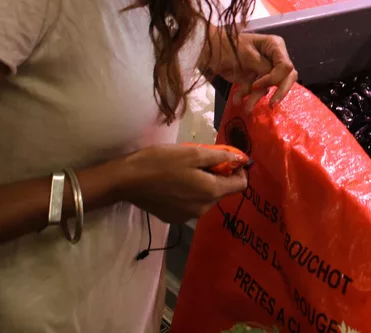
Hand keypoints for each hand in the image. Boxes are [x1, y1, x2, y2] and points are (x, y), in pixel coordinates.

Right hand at [115, 143, 247, 223]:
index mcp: (210, 192)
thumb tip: (242, 159)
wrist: (127, 180)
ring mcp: (188, 217)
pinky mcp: (174, 218)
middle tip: (200, 160)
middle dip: (218, 175)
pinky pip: (192, 204)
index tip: (226, 158)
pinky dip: (190, 193)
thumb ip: (221, 156)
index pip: (240, 185)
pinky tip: (174, 182)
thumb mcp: (193, 153)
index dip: (238, 170)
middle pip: (222, 191)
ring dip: (203, 183)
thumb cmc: (161, 162)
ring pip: (207, 198)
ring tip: (185, 169)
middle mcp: (203, 209)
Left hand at [204, 30, 296, 112]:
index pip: (286, 66)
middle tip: (272, 105)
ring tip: (246, 108)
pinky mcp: (255, 78)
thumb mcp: (246, 55)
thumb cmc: (227, 46)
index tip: (257, 85)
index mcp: (274, 46)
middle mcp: (274, 57)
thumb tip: (273, 81)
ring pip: (270, 87)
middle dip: (279, 91)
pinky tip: (237, 99)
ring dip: (256, 97)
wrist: (208, 51)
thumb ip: (262, 67)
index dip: (274, 78)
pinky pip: (257, 91)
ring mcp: (264, 69)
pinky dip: (247, 96)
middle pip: (287, 77)